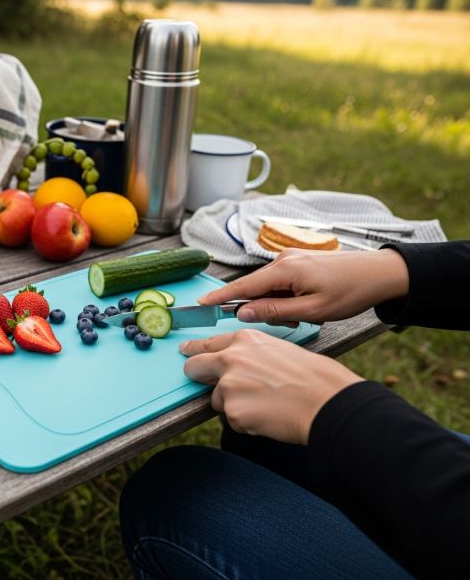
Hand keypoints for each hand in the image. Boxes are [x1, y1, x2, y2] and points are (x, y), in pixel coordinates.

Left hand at [180, 330, 362, 444]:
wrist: (327, 402)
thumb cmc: (314, 377)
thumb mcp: (279, 350)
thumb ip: (251, 356)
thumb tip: (236, 368)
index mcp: (245, 339)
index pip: (209, 344)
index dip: (194, 350)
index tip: (185, 352)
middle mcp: (231, 358)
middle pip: (194, 367)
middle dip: (198, 376)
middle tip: (212, 384)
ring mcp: (229, 385)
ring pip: (218, 400)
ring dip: (235, 406)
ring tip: (266, 405)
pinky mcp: (232, 411)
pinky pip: (233, 420)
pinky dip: (247, 422)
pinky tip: (268, 417)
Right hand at [200, 248, 409, 325]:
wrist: (380, 274)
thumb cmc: (350, 292)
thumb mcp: (312, 310)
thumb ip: (274, 311)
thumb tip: (243, 313)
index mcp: (284, 269)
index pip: (243, 286)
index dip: (221, 297)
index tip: (200, 304)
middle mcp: (283, 259)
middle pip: (255, 288)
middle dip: (262, 308)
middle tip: (290, 322)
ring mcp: (291, 258)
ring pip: (269, 287)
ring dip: (278, 304)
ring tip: (305, 314)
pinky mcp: (298, 261)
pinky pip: (280, 282)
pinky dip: (285, 297)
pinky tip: (305, 305)